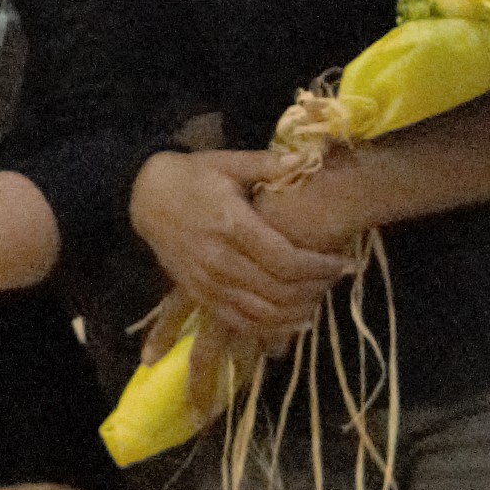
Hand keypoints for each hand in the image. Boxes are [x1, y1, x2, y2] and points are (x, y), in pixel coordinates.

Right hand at [130, 147, 356, 347]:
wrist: (144, 197)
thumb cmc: (192, 177)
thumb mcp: (228, 163)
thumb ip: (268, 165)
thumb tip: (307, 160)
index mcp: (232, 225)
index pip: (285, 259)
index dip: (320, 267)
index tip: (345, 263)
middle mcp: (220, 260)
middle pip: (278, 290)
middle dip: (315, 289)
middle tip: (337, 278)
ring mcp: (208, 283)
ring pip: (261, 313)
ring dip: (296, 313)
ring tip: (320, 301)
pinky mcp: (199, 296)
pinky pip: (238, 322)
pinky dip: (269, 329)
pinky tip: (292, 322)